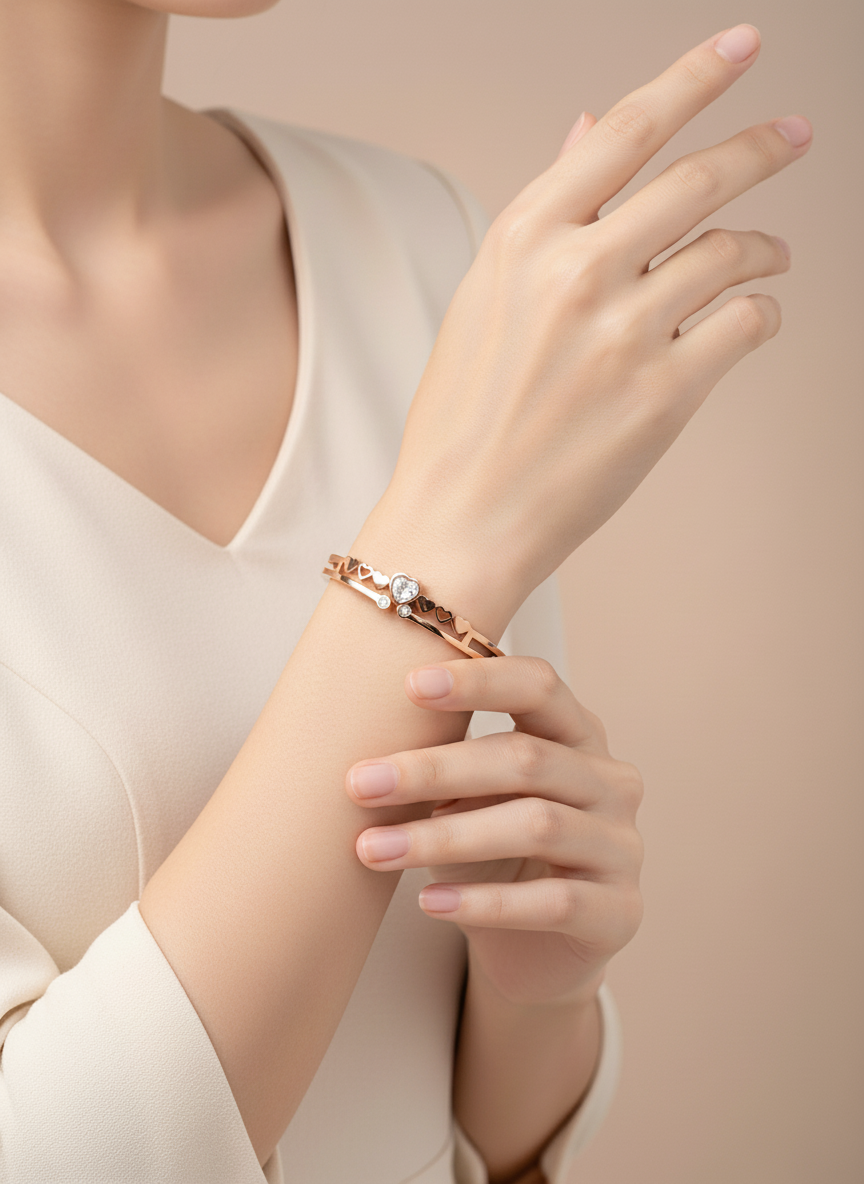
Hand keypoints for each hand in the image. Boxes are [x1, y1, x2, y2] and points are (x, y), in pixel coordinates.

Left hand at [345, 656, 643, 1006]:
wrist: (537, 950)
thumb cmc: (495, 855)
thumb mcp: (470, 801)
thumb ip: (449, 769)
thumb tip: (378, 761)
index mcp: (578, 735)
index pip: (540, 686)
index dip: (479, 680)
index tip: (410, 684)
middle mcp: (611, 782)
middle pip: (526, 758)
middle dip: (436, 769)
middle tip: (360, 784)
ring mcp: (622, 847)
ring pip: (536, 825)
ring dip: (444, 837)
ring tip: (373, 849)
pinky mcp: (618, 911)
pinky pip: (552, 901)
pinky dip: (484, 901)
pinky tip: (429, 903)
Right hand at [372, 25, 810, 610]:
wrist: (462, 516)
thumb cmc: (464, 414)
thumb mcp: (487, 296)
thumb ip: (547, 210)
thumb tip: (589, 123)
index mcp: (523, 239)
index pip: (624, 130)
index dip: (694, 77)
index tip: (743, 44)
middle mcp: (576, 272)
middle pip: (699, 179)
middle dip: (760, 147)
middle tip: (796, 134)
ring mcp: (623, 332)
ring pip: (732, 250)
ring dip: (766, 246)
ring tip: (771, 255)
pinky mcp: (664, 393)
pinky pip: (745, 323)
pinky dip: (761, 313)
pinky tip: (750, 318)